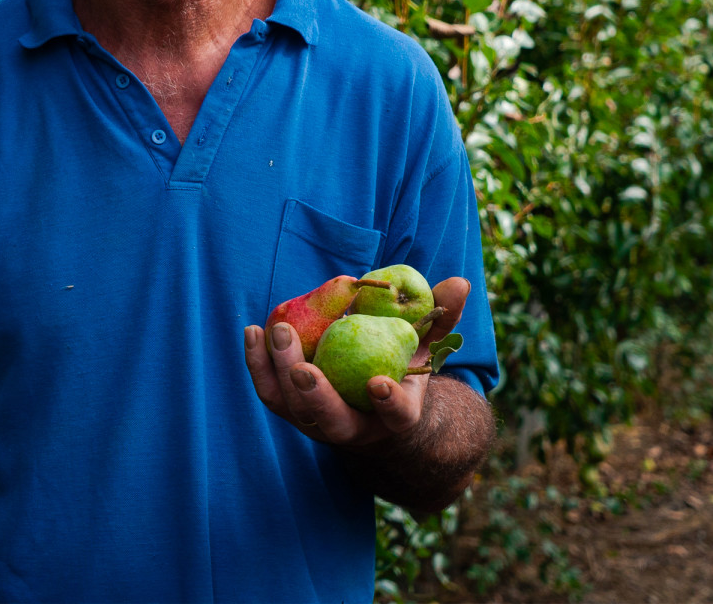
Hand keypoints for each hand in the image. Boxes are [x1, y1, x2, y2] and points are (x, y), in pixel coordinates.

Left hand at [243, 277, 469, 447]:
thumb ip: (442, 317)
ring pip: (295, 409)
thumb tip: (460, 283)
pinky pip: (271, 392)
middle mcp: (356, 429)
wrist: (379, 413)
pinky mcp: (294, 411)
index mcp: (398, 416)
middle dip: (315, 395)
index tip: (380, 385)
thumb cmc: (407, 371)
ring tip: (275, 331)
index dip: (389, 404)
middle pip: (331, 421)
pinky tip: (252, 331)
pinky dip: (259, 365)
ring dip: (281, 373)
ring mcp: (320, 424)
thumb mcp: (430, 345)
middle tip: (303, 364)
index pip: (397, 417)